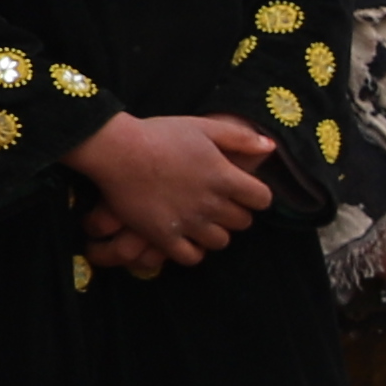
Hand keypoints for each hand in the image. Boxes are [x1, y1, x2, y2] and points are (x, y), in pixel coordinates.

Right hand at [75, 112, 276, 272]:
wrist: (116, 150)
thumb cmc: (160, 135)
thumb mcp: (204, 127)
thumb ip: (240, 138)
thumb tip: (270, 147)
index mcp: (226, 178)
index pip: (262, 200)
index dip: (255, 195)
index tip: (242, 190)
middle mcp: (211, 204)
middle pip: (243, 222)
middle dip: (235, 213)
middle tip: (219, 204)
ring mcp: (188, 223)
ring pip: (220, 241)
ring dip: (215, 232)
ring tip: (202, 220)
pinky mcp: (163, 236)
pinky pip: (190, 257)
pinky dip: (192, 251)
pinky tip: (185, 238)